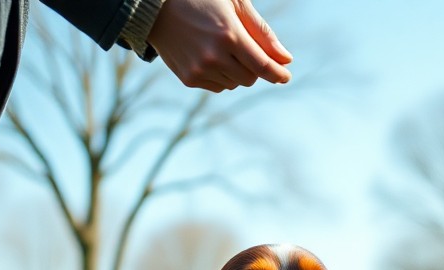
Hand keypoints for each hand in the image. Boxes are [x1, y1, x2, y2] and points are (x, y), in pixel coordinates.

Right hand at [148, 0, 291, 92]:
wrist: (157, 8)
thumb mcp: (234, 4)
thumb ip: (262, 32)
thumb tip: (286, 60)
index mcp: (229, 35)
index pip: (263, 66)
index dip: (278, 74)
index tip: (285, 76)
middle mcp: (214, 57)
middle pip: (250, 78)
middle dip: (254, 68)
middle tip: (245, 51)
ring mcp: (200, 70)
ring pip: (234, 84)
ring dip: (237, 71)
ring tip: (223, 49)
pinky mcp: (189, 79)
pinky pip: (218, 87)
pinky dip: (221, 76)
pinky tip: (210, 57)